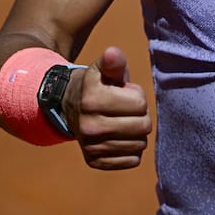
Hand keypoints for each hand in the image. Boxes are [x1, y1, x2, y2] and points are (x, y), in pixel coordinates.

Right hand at [67, 46, 151, 169]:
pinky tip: (120, 137)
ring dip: (137, 133)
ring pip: (139, 145)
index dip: (137, 96)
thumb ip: (113, 62)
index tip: (124, 94)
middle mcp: (89, 126)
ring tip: (122, 122)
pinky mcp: (95, 161)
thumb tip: (112, 53)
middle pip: (143, 126)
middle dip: (140, 115)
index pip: (140, 104)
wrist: (70, 107)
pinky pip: (132, 161)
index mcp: (92, 100)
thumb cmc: (97, 86)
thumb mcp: (103, 70)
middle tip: (125, 110)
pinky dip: (131, 150)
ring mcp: (91, 146)